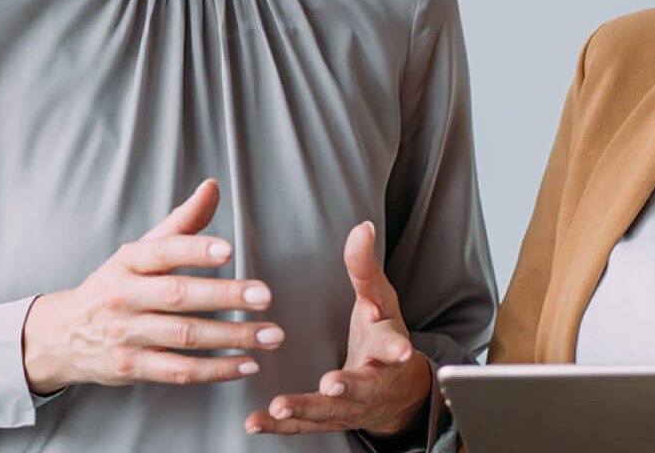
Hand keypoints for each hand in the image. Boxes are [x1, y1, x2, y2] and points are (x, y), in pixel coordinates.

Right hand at [19, 180, 281, 391]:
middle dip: (224, 295)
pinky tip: (246, 363)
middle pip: (177, 295)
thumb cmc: (112, 288)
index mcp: (126, 263)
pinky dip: (215, 371)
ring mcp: (125, 335)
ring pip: (184, 336)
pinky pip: (178, 371)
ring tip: (270, 334)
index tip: (228, 250)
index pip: (162, 252)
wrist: (61, 335)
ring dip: (231, 336)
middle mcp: (123, 297)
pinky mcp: (130, 368)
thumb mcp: (137, 253)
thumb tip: (212, 187)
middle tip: (265, 295)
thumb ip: (179, 224)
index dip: (194, 250)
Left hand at [248, 221, 431, 436]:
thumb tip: (362, 227)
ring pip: (331, 412)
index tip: (399, 350)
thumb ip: (366, 269)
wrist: (397, 392)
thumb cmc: (382, 337)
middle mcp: (372, 383)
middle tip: (332, 385)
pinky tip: (254, 422)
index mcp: (387, 350)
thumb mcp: (380, 301)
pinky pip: (303, 426)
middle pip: (363, 387)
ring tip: (280, 407)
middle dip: (349, 386)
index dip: (396, 348)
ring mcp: (351, 407)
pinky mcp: (329, 420)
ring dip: (306, 410)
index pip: (394, 347)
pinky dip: (279, 426)